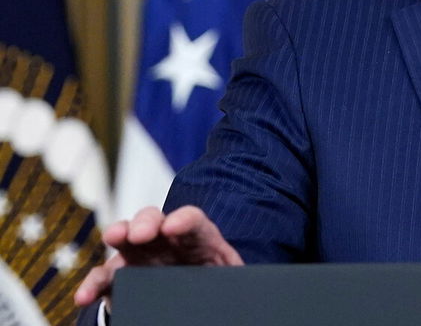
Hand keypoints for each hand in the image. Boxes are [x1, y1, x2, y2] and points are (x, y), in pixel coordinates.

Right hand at [74, 206, 243, 309]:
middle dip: (147, 222)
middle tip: (142, 233)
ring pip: (126, 239)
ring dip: (119, 235)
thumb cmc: (215, 286)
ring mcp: (141, 257)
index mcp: (199, 240)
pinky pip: (103, 278)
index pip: (193, 221)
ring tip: (115, 237)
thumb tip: (234, 296)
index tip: (174, 227)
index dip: (184, 220)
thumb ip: (228, 282)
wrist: (198, 302)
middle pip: (154, 220)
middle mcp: (166, 242)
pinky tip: (84, 296)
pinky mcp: (120, 280)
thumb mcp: (228, 282)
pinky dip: (92, 285)